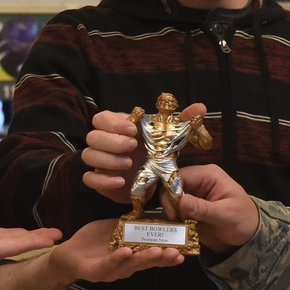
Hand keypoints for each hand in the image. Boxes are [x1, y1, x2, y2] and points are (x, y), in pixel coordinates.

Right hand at [0, 218, 60, 273]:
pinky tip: (14, 233)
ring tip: (44, 234)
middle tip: (59, 233)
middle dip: (37, 240)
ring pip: (6, 241)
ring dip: (25, 237)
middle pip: (14, 245)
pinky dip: (8, 234)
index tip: (55, 238)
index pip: (13, 247)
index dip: (35, 242)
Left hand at [44, 219, 184, 284]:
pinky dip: (118, 258)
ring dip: (144, 259)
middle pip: (146, 263)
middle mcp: (125, 267)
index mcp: (132, 256)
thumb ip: (135, 225)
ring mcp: (111, 270)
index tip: (184, 250)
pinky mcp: (95, 271)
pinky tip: (127, 251)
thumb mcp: (118, 228)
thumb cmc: (94, 240)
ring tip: (157, 251)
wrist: (67, 252)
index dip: (168, 254)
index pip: (153, 256)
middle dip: (162, 258)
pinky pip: (108, 265)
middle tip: (177, 253)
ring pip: (130, 265)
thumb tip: (157, 214)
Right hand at [81, 104, 206, 203]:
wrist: (152, 180)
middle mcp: (104, 142)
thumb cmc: (157, 153)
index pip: (102, 117)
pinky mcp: (99, 180)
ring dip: (108, 160)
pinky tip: (120, 181)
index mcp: (117, 127)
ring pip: (88, 155)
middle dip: (111, 141)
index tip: (133, 130)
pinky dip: (102, 180)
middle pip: (92, 135)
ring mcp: (100, 162)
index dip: (114, 123)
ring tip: (128, 165)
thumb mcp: (171, 137)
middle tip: (132, 147)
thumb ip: (184, 122)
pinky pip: (89, 179)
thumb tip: (200, 107)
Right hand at [172, 164, 258, 252]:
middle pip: (171, 185)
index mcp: (208, 175)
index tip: (172, 210)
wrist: (249, 235)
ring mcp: (193, 195)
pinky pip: (174, 210)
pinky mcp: (190, 208)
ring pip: (170, 198)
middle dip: (169, 202)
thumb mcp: (226, 215)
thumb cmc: (243, 220)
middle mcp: (198, 181)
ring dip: (169, 211)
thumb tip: (180, 202)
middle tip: (173, 220)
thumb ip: (203, 208)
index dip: (171, 190)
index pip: (180, 175)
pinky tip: (175, 228)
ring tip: (174, 226)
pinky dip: (172, 219)